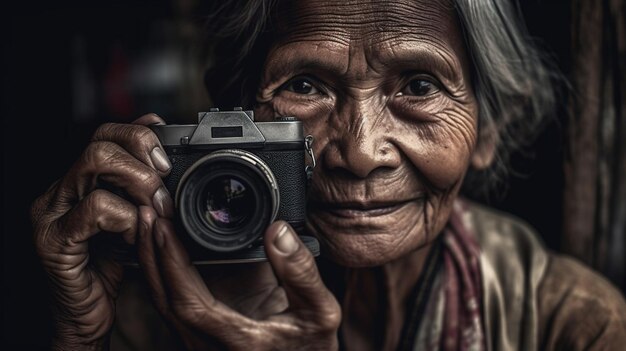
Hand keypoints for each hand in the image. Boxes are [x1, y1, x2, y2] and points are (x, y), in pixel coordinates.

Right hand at [30, 114, 172, 349]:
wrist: (86, 316)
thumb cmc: (109, 267)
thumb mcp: (131, 219)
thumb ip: (137, 186)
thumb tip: (158, 139)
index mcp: (78, 183)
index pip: (105, 134)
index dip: (140, 137)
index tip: (166, 160)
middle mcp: (60, 191)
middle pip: (101, 141)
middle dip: (144, 161)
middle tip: (164, 192)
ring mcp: (52, 213)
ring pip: (96, 162)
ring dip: (139, 184)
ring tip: (155, 213)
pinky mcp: (54, 239)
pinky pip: (96, 208)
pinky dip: (126, 218)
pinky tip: (134, 237)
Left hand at [136, 208, 341, 350]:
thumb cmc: (310, 349)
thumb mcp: (320, 313)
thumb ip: (302, 273)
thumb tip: (278, 230)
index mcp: (239, 342)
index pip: (190, 303)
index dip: (172, 264)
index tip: (165, 226)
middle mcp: (210, 348)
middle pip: (165, 300)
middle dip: (152, 253)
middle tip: (148, 211)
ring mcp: (201, 345)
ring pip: (163, 304)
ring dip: (152, 261)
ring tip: (149, 221)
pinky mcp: (201, 336)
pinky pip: (174, 304)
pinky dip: (163, 273)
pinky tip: (162, 247)